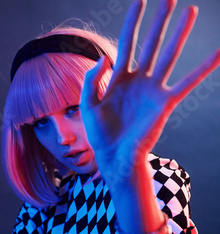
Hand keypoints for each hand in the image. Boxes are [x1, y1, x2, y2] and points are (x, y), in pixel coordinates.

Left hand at [80, 0, 219, 179]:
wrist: (114, 156)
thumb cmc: (99, 133)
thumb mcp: (88, 104)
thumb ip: (91, 80)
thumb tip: (105, 56)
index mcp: (118, 77)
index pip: (127, 42)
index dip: (132, 22)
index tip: (140, 0)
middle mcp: (138, 79)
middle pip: (151, 43)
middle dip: (159, 21)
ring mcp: (153, 89)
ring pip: (169, 55)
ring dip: (180, 34)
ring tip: (190, 11)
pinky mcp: (165, 102)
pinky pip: (188, 82)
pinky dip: (204, 68)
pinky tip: (219, 53)